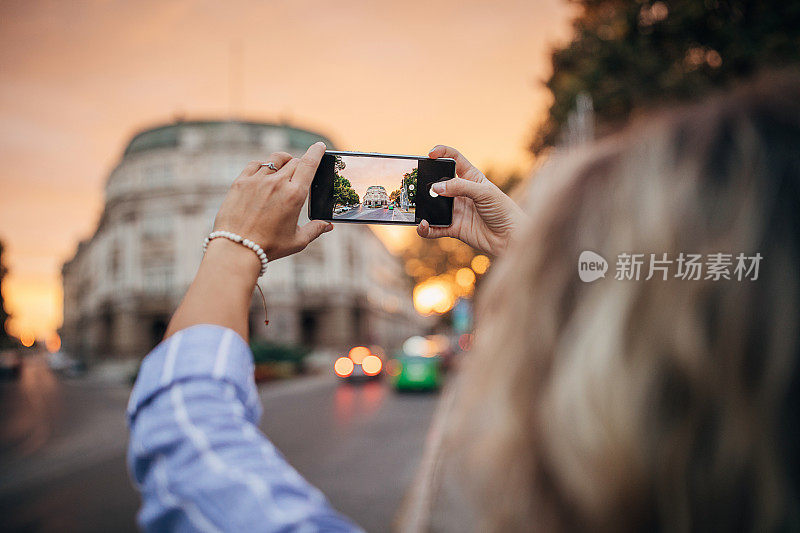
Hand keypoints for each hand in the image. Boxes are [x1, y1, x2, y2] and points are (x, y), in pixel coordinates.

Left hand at [213, 142, 332, 262]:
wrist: (237, 248)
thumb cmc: (269, 247)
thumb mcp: (297, 241)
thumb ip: (315, 230)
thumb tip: (328, 226)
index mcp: (295, 195)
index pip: (309, 164)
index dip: (316, 152)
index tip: (319, 146)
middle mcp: (277, 183)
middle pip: (294, 161)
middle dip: (300, 164)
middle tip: (299, 171)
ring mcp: (257, 180)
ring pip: (275, 159)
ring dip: (283, 161)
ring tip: (284, 166)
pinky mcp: (241, 182)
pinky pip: (256, 164)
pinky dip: (264, 165)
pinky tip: (264, 173)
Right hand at [417, 145, 525, 255]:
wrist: (510, 237)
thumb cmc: (503, 210)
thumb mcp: (484, 192)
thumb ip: (460, 187)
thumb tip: (435, 188)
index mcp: (471, 178)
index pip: (454, 159)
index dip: (442, 153)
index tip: (431, 154)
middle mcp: (461, 193)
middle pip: (438, 182)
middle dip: (427, 182)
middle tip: (420, 184)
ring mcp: (456, 210)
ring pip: (432, 206)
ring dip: (423, 207)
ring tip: (418, 207)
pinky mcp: (453, 228)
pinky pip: (434, 228)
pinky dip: (426, 229)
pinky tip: (423, 226)